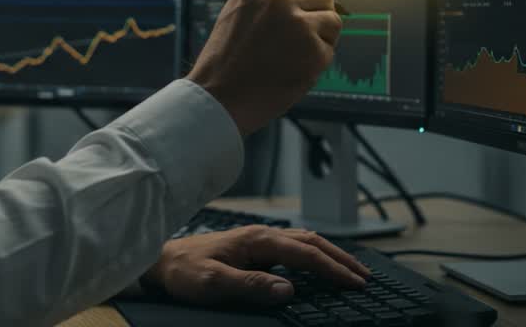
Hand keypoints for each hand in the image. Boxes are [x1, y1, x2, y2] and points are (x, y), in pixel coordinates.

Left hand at [143, 226, 369, 307]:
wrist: (160, 261)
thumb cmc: (184, 271)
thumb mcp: (215, 283)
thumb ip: (251, 286)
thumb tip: (288, 290)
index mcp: (257, 240)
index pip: (306, 253)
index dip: (333, 269)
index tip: (355, 284)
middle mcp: (261, 235)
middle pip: (312, 242)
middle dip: (340, 259)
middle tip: (365, 277)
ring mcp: (258, 240)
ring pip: (304, 241)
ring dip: (330, 254)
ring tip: (350, 270)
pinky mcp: (253, 248)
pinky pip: (292, 247)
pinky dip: (314, 254)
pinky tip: (318, 265)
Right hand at [188, 0, 342, 134]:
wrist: (218, 96)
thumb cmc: (226, 59)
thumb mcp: (238, 12)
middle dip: (320, 11)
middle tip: (307, 33)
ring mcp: (299, 25)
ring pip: (332, 21)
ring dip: (322, 37)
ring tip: (293, 55)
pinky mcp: (313, 52)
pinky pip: (329, 49)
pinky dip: (317, 62)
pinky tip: (292, 71)